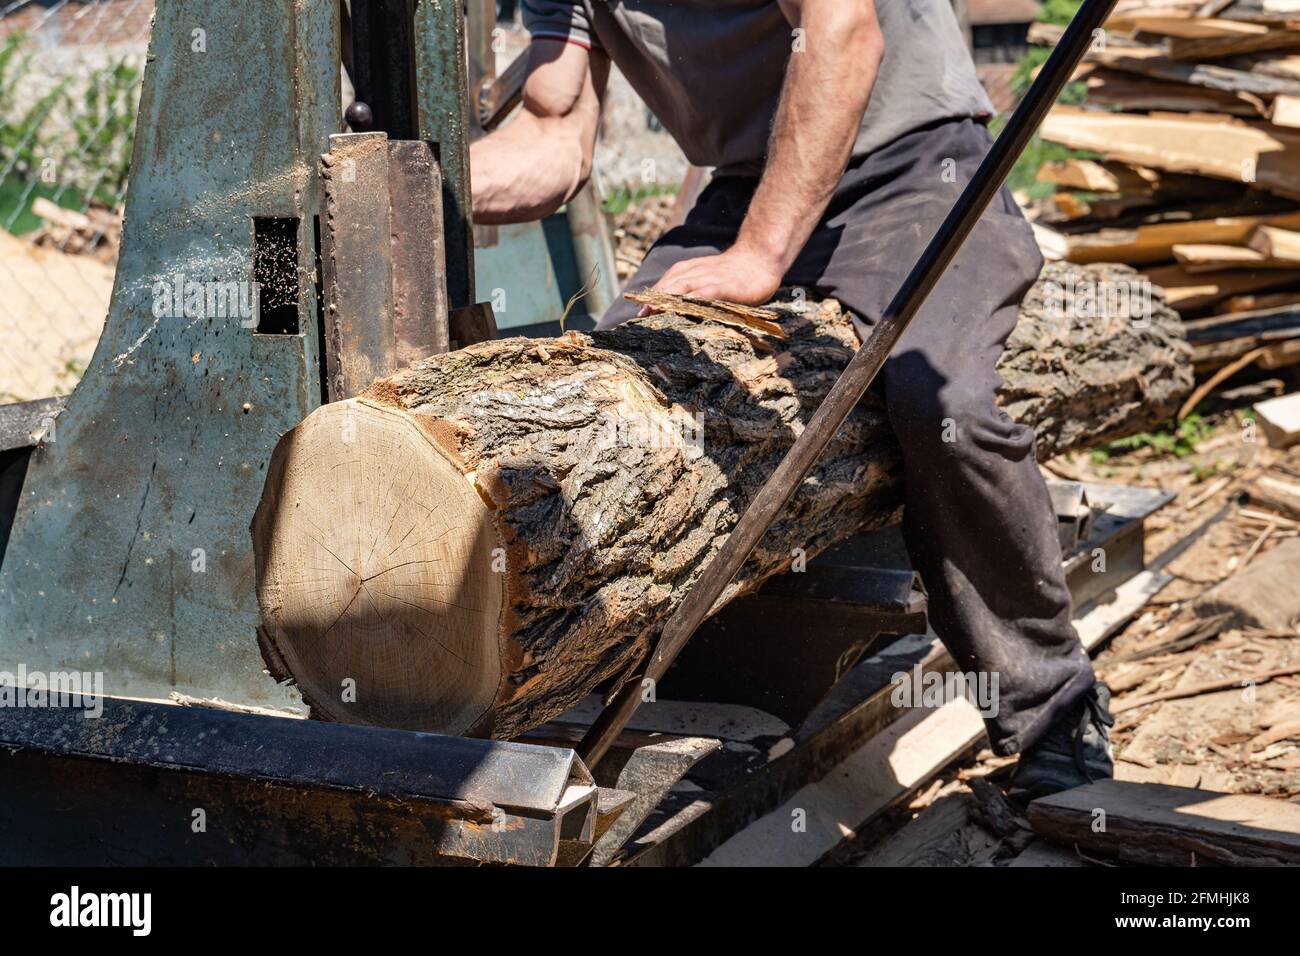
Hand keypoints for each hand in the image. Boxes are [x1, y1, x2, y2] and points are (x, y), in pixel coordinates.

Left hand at [643, 245, 783, 314]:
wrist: (760, 258)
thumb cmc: (735, 274)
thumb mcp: (710, 279)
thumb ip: (695, 291)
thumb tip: (678, 310)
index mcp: (690, 271)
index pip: (666, 283)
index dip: (652, 296)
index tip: (639, 312)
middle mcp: (696, 273)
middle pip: (669, 285)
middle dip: (653, 299)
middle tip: (640, 315)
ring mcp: (710, 279)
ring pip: (682, 287)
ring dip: (665, 299)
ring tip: (651, 311)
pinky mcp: (723, 286)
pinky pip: (703, 293)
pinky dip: (690, 300)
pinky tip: (680, 309)